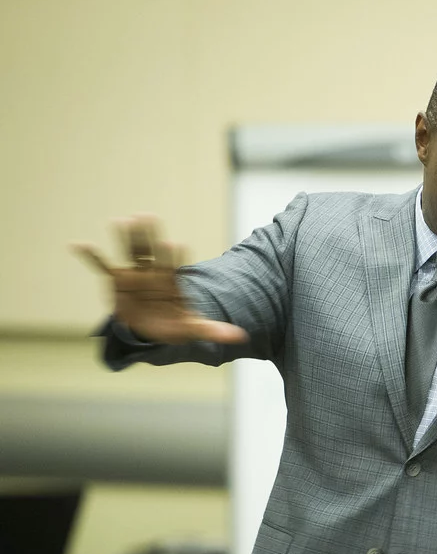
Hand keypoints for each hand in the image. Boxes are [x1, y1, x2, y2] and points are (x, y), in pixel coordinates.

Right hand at [72, 215, 247, 344]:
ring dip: (124, 238)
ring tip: (120, 221)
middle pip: (152, 252)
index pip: (174, 266)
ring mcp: (134, 274)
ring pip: (130, 253)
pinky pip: (101, 266)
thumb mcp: (194, 329)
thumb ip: (214, 330)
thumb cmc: (175, 324)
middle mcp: (153, 273)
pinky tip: (78, 244)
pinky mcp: (117, 280)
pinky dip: (90, 256)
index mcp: (172, 282)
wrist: (154, 327)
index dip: (174, 256)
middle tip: (148, 216)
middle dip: (150, 236)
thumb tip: (241, 337)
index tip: (175, 244)